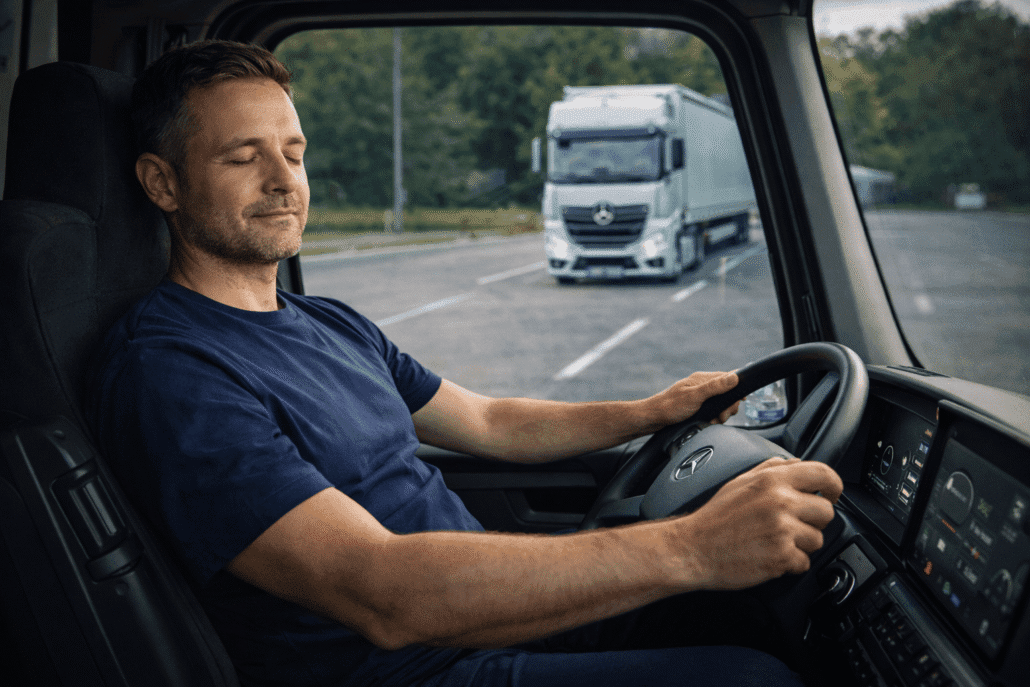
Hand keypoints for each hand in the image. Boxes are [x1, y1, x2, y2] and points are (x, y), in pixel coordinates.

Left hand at [647, 371, 740, 428]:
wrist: (653, 419)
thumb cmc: (670, 407)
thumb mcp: (695, 397)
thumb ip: (714, 387)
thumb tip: (735, 377)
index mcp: (702, 379)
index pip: (729, 377)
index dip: (736, 389)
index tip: (738, 401)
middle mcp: (702, 385)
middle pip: (727, 393)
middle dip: (728, 407)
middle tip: (721, 416)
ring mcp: (699, 396)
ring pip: (720, 404)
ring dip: (720, 415)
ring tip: (712, 421)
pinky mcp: (696, 406)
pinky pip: (712, 411)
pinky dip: (712, 418)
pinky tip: (707, 423)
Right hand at [669, 457, 842, 590]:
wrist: (693, 548)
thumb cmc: (715, 518)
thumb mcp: (741, 481)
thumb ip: (772, 468)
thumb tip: (798, 463)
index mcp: (772, 480)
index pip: (823, 473)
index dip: (834, 486)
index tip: (832, 495)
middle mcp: (780, 501)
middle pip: (827, 511)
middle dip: (812, 521)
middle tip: (792, 525)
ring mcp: (782, 530)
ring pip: (817, 539)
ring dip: (801, 544)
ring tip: (775, 541)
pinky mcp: (781, 556)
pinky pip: (804, 562)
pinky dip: (790, 563)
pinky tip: (770, 555)